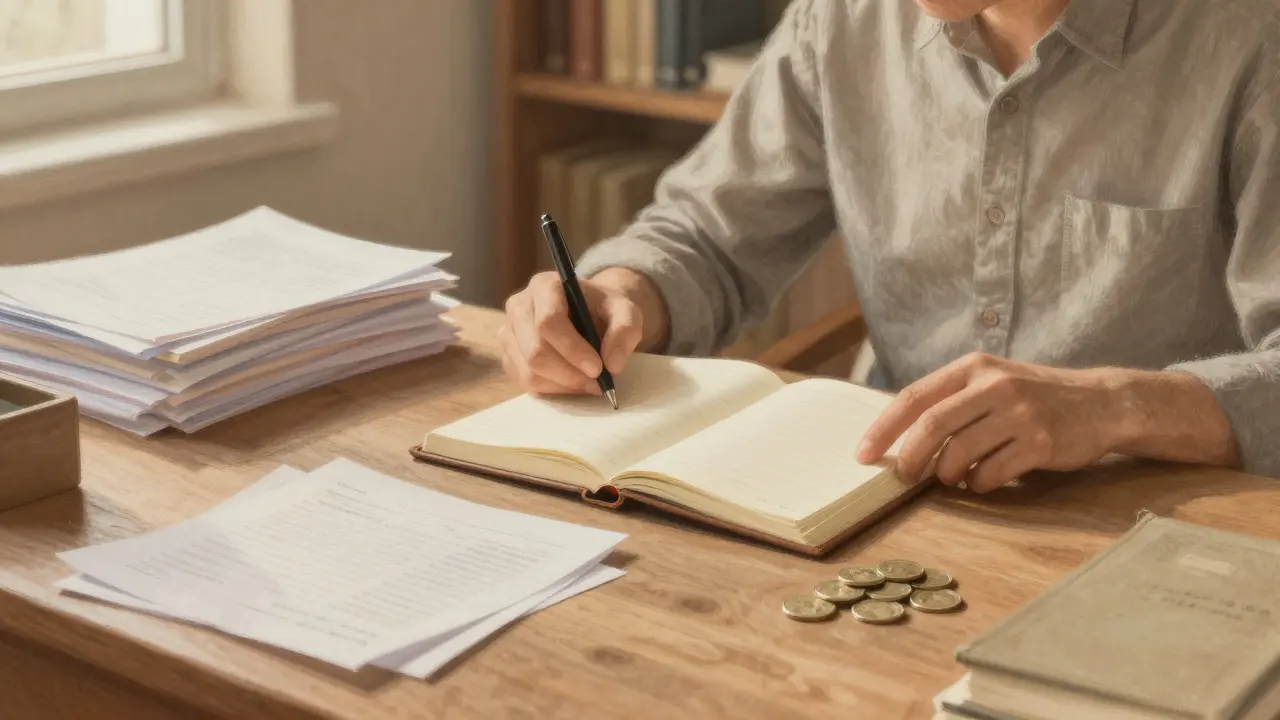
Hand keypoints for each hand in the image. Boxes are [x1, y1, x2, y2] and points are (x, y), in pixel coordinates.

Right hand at [498, 268, 664, 395]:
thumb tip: (611, 366)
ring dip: (562, 385)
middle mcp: (519, 306)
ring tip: (588, 384)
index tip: (598, 368)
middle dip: (569, 374)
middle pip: (535, 351)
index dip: (572, 349)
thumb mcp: (626, 312)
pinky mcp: (509, 355)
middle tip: (597, 383)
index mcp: (545, 286)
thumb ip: (625, 332)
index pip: (548, 322)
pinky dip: (552, 390)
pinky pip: (525, 382)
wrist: (589, 312)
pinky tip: (572, 383)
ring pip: (528, 372)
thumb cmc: (605, 309)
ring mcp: (509, 332)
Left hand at [855, 353, 1126, 492]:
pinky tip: (983, 480)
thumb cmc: (1034, 398)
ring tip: (951, 478)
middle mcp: (995, 385)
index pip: (914, 396)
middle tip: (903, 477)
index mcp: (974, 367)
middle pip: (932, 425)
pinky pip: (991, 473)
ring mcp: (1020, 413)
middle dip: (910, 457)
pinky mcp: (1041, 442)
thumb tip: (898, 439)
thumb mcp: (992, 383)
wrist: (1101, 402)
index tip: (862, 454)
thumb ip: (952, 402)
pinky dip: (978, 484)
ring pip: (960, 453)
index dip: (883, 428)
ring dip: (946, 474)